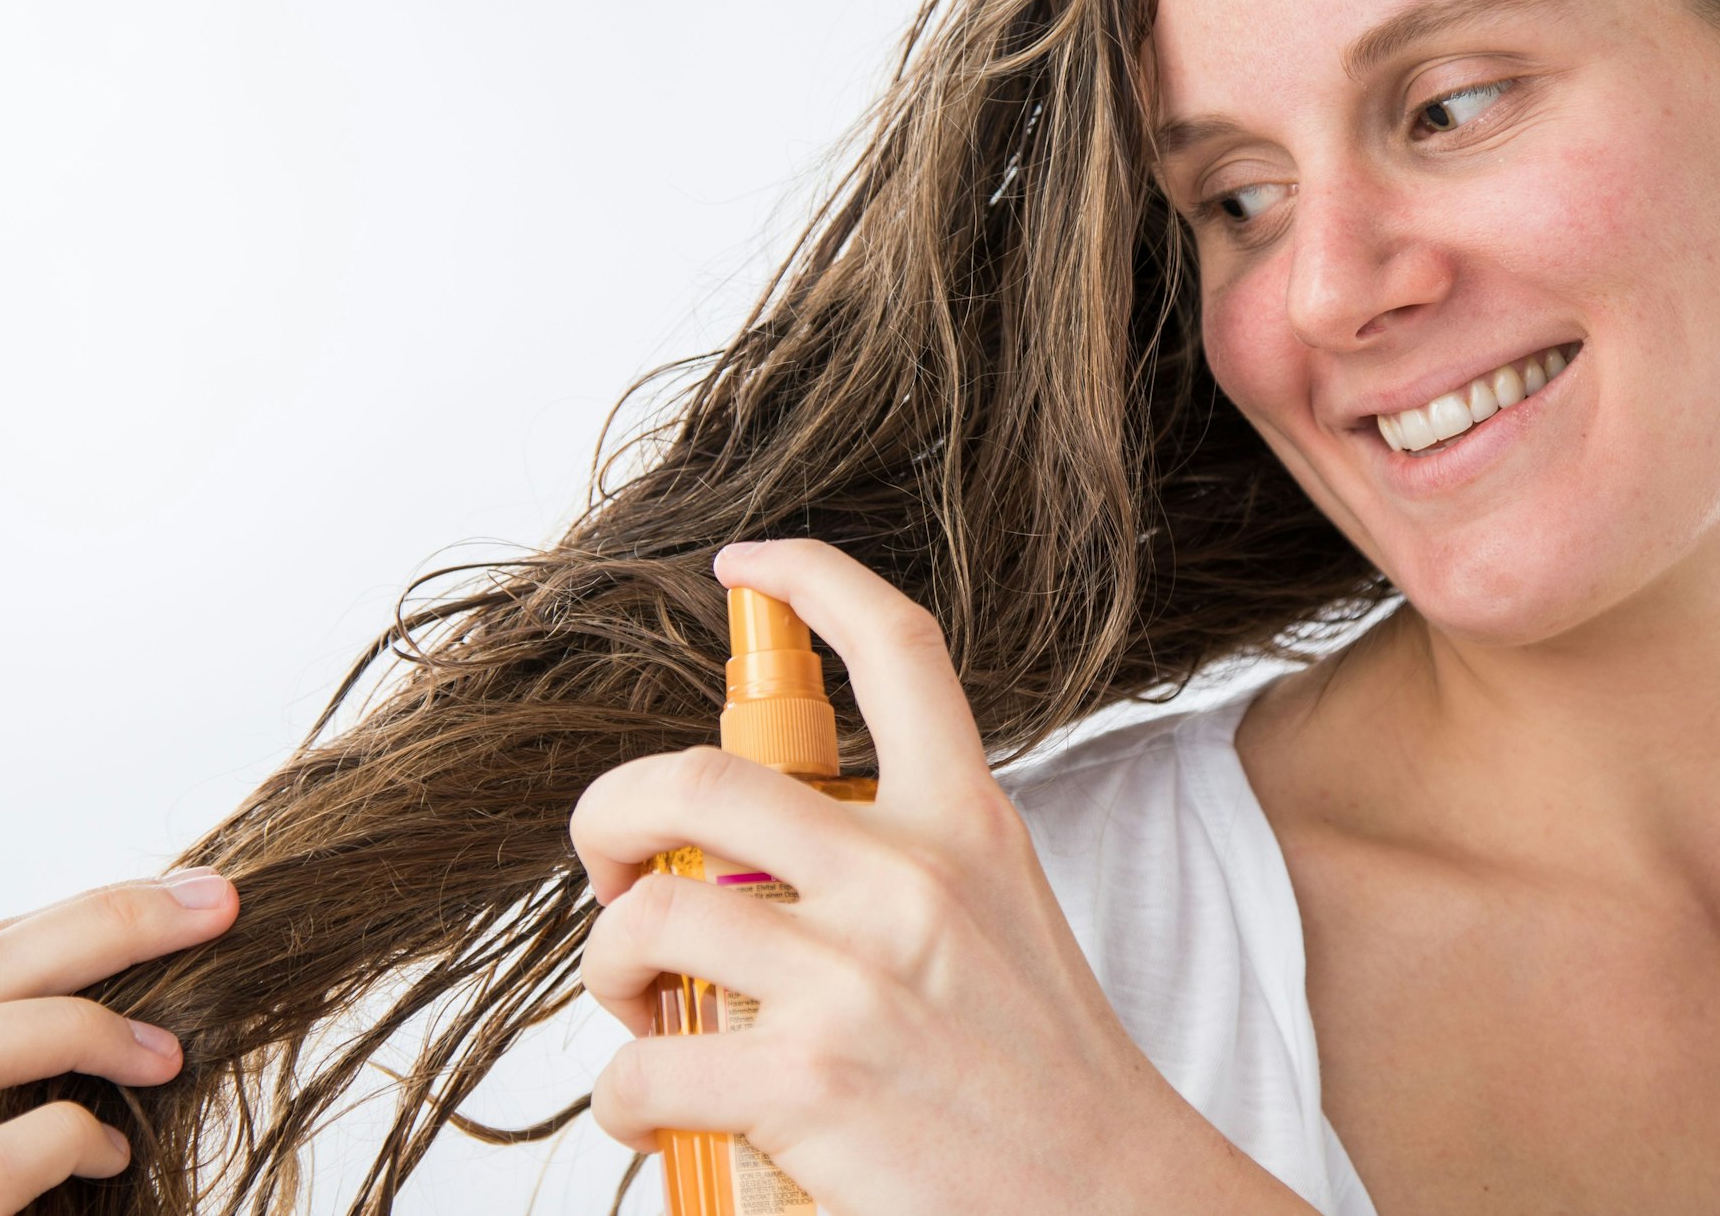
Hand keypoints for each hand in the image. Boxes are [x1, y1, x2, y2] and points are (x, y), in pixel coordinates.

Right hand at [0, 868, 238, 1214]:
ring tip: (169, 1055)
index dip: (79, 914)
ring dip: (77, 1025)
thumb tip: (157, 1006)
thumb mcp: (22, 1158)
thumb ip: (48, 1080)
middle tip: (217, 904)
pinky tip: (113, 1152)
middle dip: (100, 920)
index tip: (192, 894)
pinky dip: (60, 1138)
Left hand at [572, 539, 1189, 1213]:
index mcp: (967, 823)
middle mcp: (911, 878)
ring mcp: (855, 979)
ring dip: (609, 965)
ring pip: (647, 917)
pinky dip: (622, 1096)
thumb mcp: (999, 919)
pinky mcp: (807, 1085)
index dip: (810, 579)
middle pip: (697, 778)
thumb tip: (756, 857)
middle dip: (607, 812)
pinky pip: (642, 1068)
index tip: (747, 567)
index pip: (897, 649)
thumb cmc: (1044, 1074)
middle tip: (607, 865)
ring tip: (640, 1007)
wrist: (1111, 1201)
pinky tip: (658, 1111)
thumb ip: (900, 865)